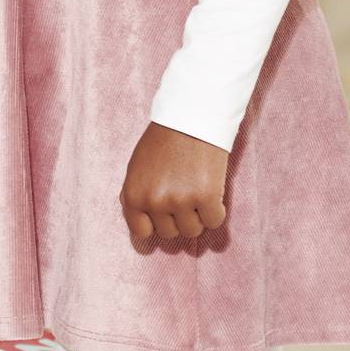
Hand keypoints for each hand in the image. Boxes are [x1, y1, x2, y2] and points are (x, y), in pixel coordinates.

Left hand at [120, 119, 228, 247]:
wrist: (192, 117)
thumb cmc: (163, 141)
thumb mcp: (137, 168)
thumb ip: (136, 196)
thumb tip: (142, 225)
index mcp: (133, 196)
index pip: (142, 232)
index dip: (155, 224)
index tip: (165, 214)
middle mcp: (155, 201)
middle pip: (170, 233)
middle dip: (178, 218)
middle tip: (184, 194)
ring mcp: (181, 201)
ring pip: (193, 231)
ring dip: (197, 216)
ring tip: (197, 193)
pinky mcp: (207, 197)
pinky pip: (214, 221)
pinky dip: (216, 211)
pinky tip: (213, 194)